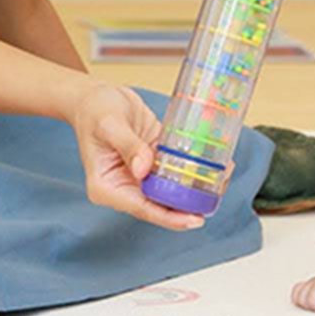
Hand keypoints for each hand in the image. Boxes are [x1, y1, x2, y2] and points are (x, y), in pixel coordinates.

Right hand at [68, 81, 204, 231]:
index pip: (142, 208)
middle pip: (160, 204)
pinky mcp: (153, 161)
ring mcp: (140, 175)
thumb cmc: (94, 110)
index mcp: (107, 187)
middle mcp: (124, 186)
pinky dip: (192, 169)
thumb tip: (144, 169)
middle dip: (188, 204)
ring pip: (171, 189)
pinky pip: (174, 169)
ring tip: (220, 180)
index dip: (169, 217)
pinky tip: (213, 164)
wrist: (96, 96)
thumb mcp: (109, 125)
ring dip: (194, 187)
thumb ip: (128, 146)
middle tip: (214, 197)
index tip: (193, 220)